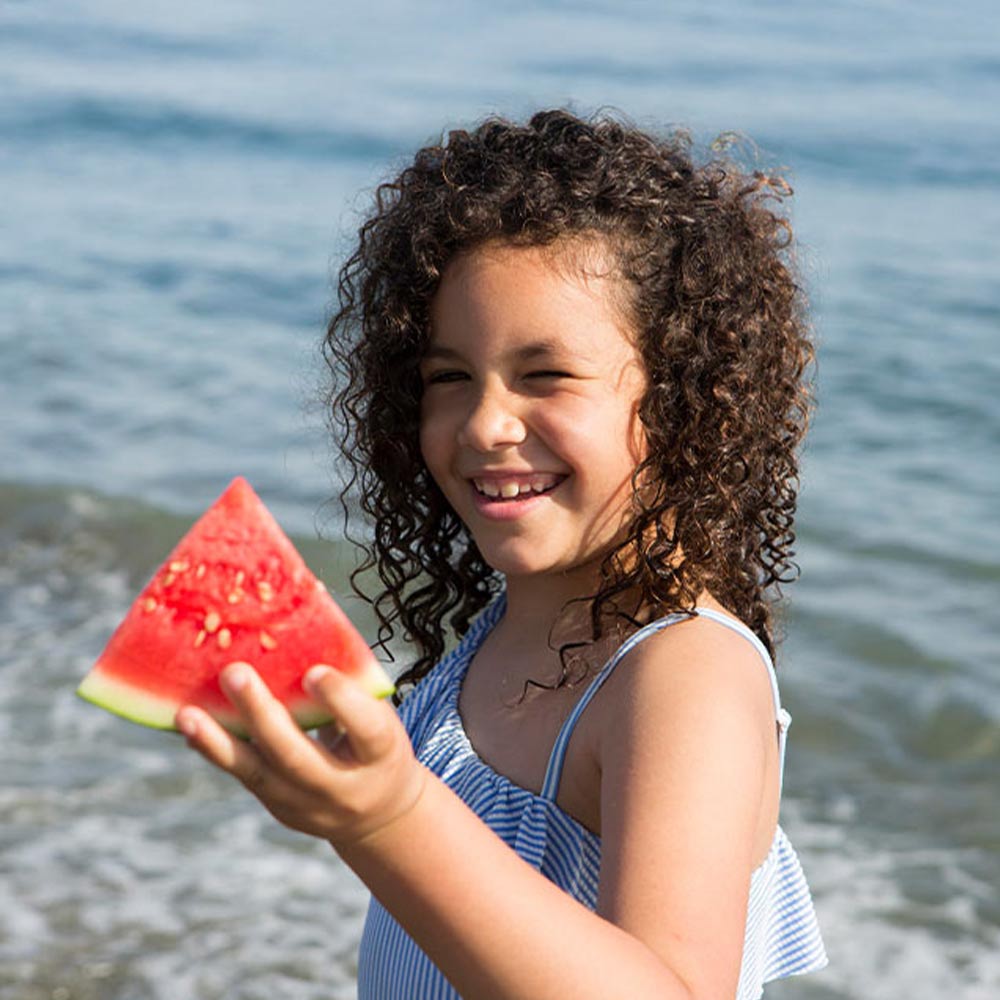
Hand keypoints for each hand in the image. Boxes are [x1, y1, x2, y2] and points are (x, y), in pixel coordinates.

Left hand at [175, 663, 424, 847]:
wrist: (378, 810)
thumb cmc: (375, 740)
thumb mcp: (380, 714)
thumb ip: (351, 684)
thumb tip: (304, 624)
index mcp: (380, 754)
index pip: (364, 729)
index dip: (340, 701)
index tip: (314, 671)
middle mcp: (342, 787)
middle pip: (297, 756)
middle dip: (262, 715)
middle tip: (235, 672)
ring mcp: (306, 804)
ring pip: (258, 773)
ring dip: (218, 742)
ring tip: (187, 714)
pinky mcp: (278, 806)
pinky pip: (243, 775)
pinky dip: (214, 749)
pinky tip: (189, 724)